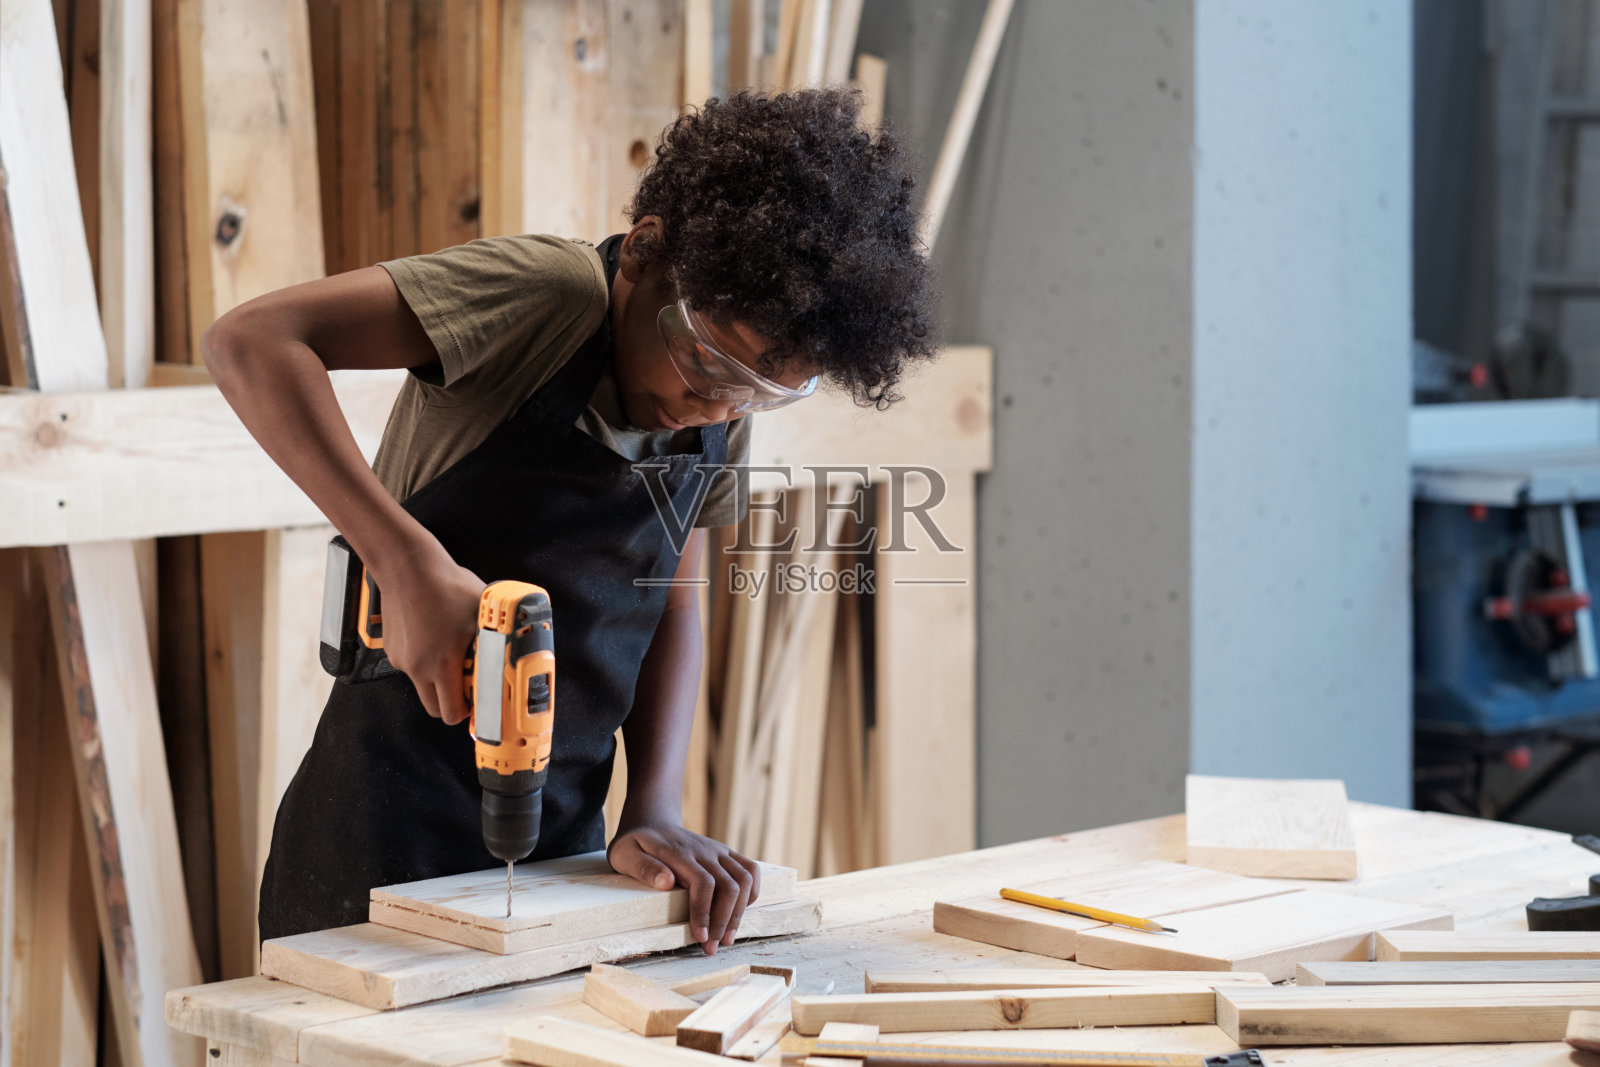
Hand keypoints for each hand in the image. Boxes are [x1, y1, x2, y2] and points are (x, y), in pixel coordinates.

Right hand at [371, 545, 481, 724]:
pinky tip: (434, 636)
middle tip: (467, 683)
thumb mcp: (481, 612)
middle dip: (452, 702)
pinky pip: (411, 665)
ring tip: (451, 651)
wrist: (407, 567)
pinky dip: (424, 661)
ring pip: (422, 685)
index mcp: (440, 664)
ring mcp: (401, 660)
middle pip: (434, 707)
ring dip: (438, 679)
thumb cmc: (445, 586)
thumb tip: (517, 647)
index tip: (478, 703)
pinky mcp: (392, 649)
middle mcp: (417, 668)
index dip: (468, 712)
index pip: (451, 712)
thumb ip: (498, 636)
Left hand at [608, 823, 760, 954]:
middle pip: (729, 885)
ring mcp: (718, 850)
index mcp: (680, 853)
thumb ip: (644, 868)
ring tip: (726, 938)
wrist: (652, 820)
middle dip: (724, 920)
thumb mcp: (626, 854)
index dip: (704, 912)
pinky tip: (739, 913)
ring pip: (745, 879)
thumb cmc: (635, 844)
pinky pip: (750, 870)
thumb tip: (667, 882)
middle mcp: (705, 850)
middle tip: (711, 948)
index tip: (700, 937)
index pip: (703, 883)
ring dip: (739, 912)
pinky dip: (752, 893)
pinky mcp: (725, 853)